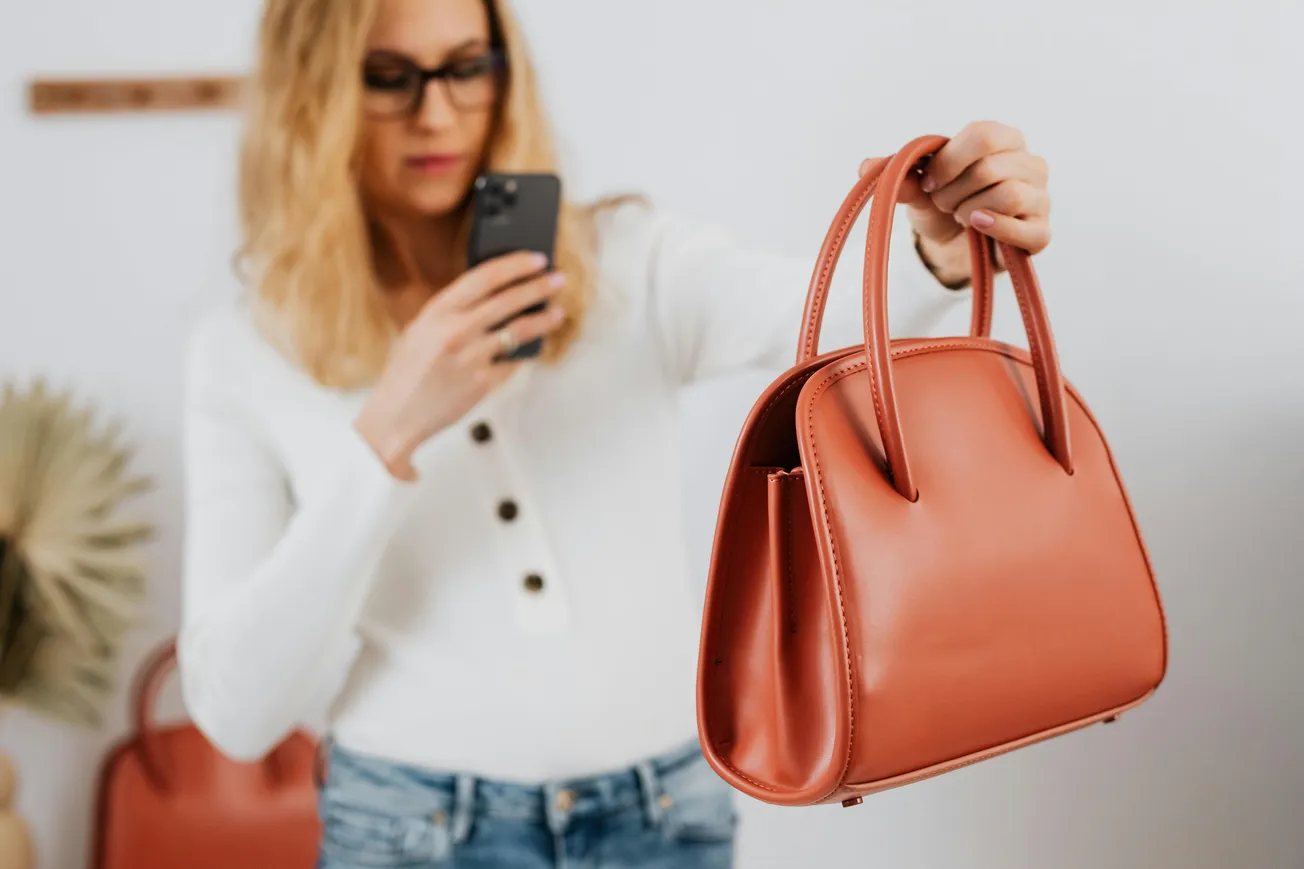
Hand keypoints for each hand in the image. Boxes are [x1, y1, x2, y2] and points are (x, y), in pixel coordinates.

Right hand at [354, 251, 566, 479]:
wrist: (397, 416)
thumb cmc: (408, 371)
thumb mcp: (420, 330)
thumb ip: (452, 311)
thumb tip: (495, 293)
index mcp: (437, 311)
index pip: (484, 276)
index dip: (515, 265)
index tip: (536, 259)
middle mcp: (455, 330)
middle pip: (508, 299)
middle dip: (538, 286)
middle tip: (558, 280)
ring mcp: (471, 357)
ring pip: (520, 330)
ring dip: (544, 319)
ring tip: (557, 313)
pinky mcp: (482, 383)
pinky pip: (513, 361)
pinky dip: (526, 352)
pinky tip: (535, 345)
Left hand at [859, 121, 1050, 284]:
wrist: (952, 248)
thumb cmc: (941, 205)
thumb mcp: (918, 187)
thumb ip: (898, 174)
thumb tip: (865, 166)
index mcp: (1004, 139)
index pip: (982, 135)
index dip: (948, 162)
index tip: (929, 183)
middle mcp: (1030, 163)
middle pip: (989, 168)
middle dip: (953, 192)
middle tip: (945, 204)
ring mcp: (1040, 198)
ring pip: (1007, 195)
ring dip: (970, 210)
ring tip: (963, 217)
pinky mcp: (1041, 233)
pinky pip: (1025, 229)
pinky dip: (994, 229)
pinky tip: (978, 228)